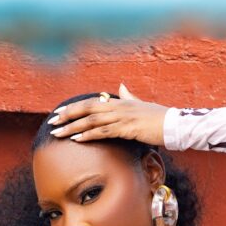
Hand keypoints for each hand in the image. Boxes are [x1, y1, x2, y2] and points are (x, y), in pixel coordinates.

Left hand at [46, 82, 167, 145]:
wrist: (174, 125)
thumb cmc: (159, 117)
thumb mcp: (142, 104)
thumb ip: (129, 96)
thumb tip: (121, 87)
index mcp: (120, 101)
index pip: (91, 102)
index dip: (74, 107)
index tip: (59, 112)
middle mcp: (118, 106)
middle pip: (87, 108)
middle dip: (67, 115)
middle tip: (52, 122)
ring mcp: (122, 117)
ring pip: (92, 120)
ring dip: (73, 127)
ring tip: (58, 133)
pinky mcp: (127, 128)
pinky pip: (103, 131)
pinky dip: (89, 134)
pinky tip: (77, 138)